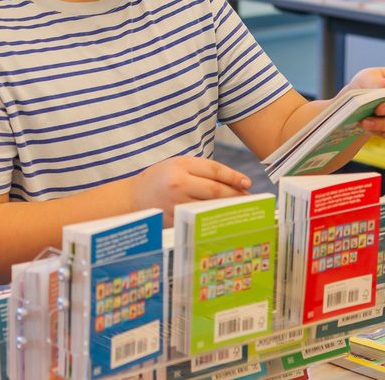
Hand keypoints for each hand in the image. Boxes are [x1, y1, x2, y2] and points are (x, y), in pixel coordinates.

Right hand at [127, 156, 251, 225]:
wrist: (134, 197)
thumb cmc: (160, 178)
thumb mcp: (178, 164)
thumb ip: (201, 170)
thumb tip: (232, 182)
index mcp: (180, 166)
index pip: (214, 170)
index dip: (233, 177)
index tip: (247, 183)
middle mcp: (178, 185)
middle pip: (215, 190)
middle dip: (235, 194)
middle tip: (250, 198)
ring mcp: (176, 204)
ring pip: (209, 206)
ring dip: (228, 207)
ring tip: (241, 208)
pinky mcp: (174, 219)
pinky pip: (199, 218)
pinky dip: (213, 218)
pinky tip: (223, 218)